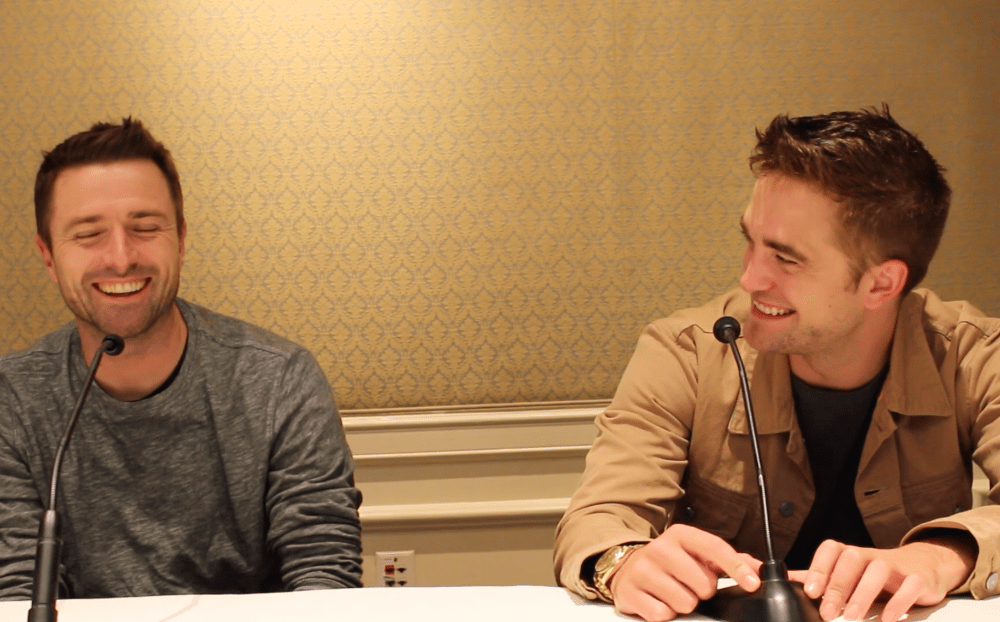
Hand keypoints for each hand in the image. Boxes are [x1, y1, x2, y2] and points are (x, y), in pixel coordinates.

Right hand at [608, 524, 762, 621]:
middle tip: (689, 584)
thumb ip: (728, 560)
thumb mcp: (696, 553)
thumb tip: (759, 568)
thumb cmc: (669, 562)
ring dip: (683, 603)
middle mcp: (660, 548)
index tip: (753, 583)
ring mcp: (643, 570)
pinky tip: (658, 600)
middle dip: (702, 591)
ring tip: (673, 592)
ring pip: (685, 603)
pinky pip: (663, 615)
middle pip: (703, 585)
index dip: (737, 567)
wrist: (627, 568)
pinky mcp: (630, 593)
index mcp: (681, 535)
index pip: (715, 548)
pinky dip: (665, 613)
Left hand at [790, 535, 976, 621]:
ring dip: (863, 594)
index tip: (810, 592)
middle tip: (828, 613)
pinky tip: (887, 619)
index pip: (831, 549)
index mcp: (852, 555)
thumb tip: (787, 581)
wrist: (924, 566)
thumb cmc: (878, 573)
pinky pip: (910, 585)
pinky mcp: (919, 579)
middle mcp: (872, 556)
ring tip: (853, 617)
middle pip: (852, 558)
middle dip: (837, 586)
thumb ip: (821, 578)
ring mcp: (896, 566)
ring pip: (879, 569)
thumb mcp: (849, 574)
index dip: (819, 568)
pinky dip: (898, 602)